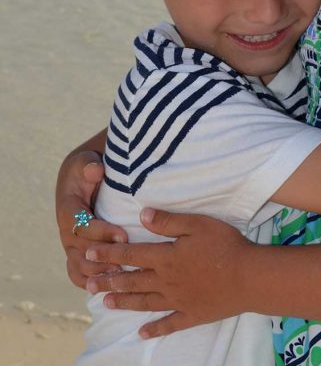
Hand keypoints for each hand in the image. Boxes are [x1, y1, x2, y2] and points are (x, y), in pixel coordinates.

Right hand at [55, 149, 127, 288]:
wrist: (79, 177)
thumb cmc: (87, 167)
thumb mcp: (86, 161)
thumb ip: (89, 165)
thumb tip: (95, 170)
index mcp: (68, 209)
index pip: (82, 226)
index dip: (102, 233)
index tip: (123, 235)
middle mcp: (65, 230)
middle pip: (80, 250)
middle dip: (103, 257)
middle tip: (126, 262)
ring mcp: (69, 244)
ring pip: (78, 265)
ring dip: (97, 273)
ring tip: (119, 277)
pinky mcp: (75, 252)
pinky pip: (76, 273)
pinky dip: (87, 282)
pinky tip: (104, 288)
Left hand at [84, 208, 249, 338]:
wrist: (247, 277)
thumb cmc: (224, 245)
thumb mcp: (197, 224)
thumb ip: (168, 221)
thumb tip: (141, 214)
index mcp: (166, 257)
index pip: (131, 254)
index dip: (109, 254)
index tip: (88, 254)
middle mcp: (166, 281)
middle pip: (132, 280)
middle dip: (108, 280)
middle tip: (87, 284)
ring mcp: (177, 300)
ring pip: (144, 301)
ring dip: (124, 302)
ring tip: (105, 303)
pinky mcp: (191, 314)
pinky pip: (168, 324)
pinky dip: (154, 328)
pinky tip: (141, 333)